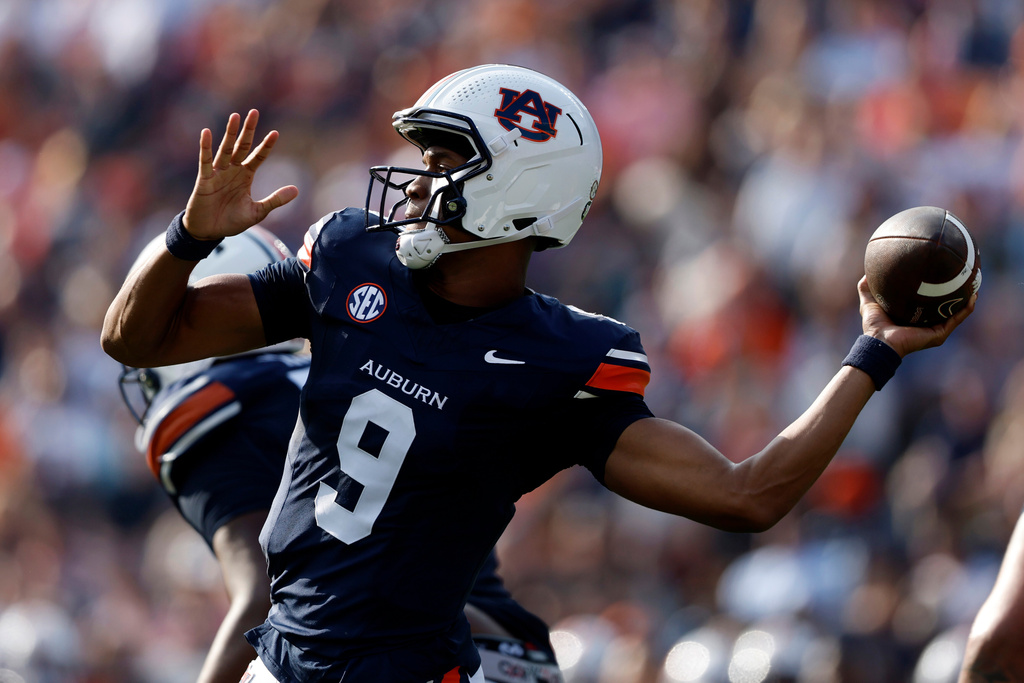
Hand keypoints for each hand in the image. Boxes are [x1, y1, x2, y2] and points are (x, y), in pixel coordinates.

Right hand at [183, 110, 298, 238]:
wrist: (209, 232)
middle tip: (254, 112)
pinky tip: (207, 133)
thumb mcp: (257, 212)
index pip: (258, 157)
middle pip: (242, 146)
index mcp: (245, 176)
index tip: (275, 133)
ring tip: (236, 116)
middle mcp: (233, 170)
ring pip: (225, 149)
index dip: (266, 146)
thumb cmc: (231, 221)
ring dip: (230, 133)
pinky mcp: (205, 179)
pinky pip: (205, 161)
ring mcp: (218, 173)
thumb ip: (275, 200)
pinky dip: (205, 147)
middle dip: (248, 130)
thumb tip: (296, 190)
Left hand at [857, 276, 975, 356]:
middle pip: (946, 308)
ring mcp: (934, 330)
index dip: (936, 291)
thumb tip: (866, 272)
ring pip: (956, 314)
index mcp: (914, 317)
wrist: (878, 342)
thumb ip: (867, 288)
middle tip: (964, 279)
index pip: (929, 303)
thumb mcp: (870, 302)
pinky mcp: (938, 334)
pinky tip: (972, 298)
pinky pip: (956, 320)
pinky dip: (965, 310)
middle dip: (956, 295)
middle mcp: (927, 323)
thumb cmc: (874, 325)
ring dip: (966, 301)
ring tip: (975, 287)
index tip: (942, 276)